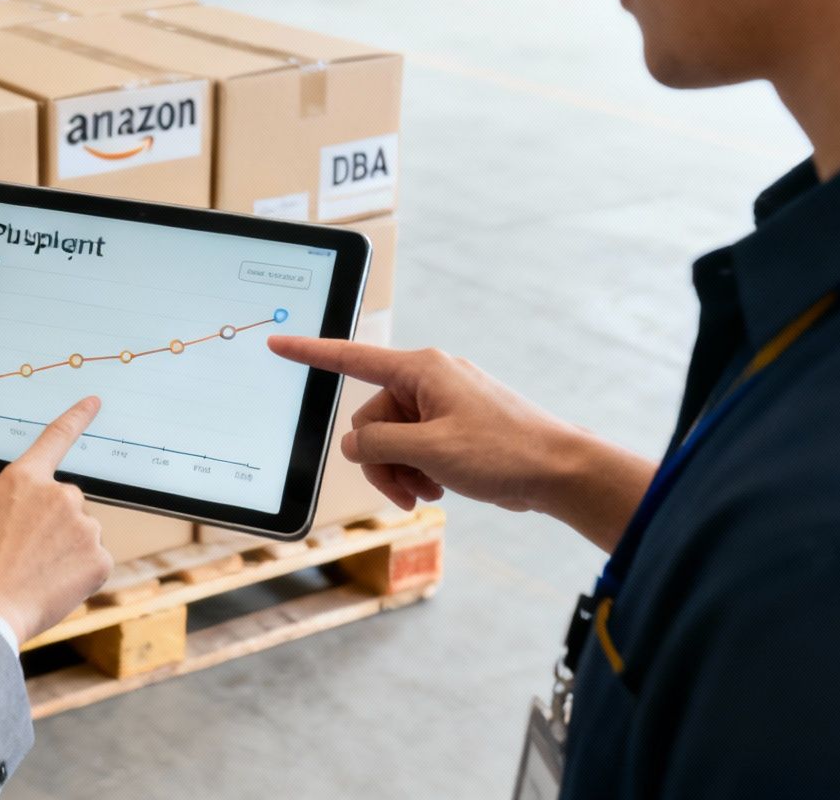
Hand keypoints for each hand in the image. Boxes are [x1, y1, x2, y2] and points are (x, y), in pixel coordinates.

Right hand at [0, 397, 116, 642]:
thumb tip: (17, 511)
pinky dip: (78, 575)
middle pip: (66, 502)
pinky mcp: (99, 559)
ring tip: (32, 575)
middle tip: (23, 553)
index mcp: (23, 478)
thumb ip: (1, 503)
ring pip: (80, 534)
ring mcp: (84, 527)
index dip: (76, 418)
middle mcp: (60, 495)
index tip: (95, 402)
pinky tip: (51, 588)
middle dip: (53, 523)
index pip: (55, 438)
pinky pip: (93, 562)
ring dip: (65, 550)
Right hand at [266, 336, 655, 550]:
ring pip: (393, 438)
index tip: (278, 345)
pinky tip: (438, 489)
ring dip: (401, 470)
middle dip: (381, 459)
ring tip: (427, 493)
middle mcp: (430, 380)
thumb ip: (379, 444)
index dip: (311, 353)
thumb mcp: (430, 450)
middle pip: (372, 419)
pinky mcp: (456, 426)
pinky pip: (416, 446)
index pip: (352, 358)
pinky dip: (419, 470)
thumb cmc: (505, 453)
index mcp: (422, 370)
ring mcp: (444, 403)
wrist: (561, 471)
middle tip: (404, 490)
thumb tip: (355, 444)